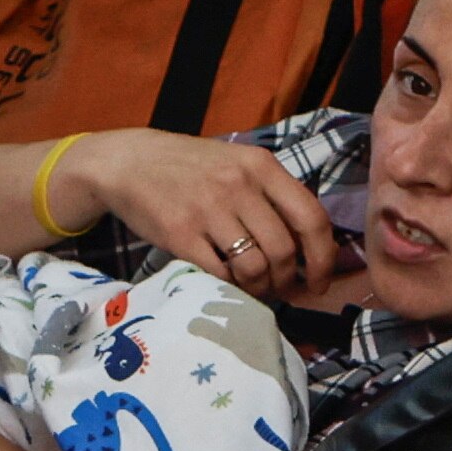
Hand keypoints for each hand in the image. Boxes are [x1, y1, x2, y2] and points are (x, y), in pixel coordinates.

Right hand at [63, 129, 337, 299]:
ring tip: (252, 287)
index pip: (311, 218)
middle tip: (280, 289)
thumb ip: (273, 196)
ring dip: (259, 288)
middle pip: (284, 251)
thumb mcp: (237, 164)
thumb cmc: (190, 167)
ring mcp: (207, 209)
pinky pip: (219, 274)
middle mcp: (238, 185)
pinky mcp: (179, 233)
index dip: (324, 258)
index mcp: (261, 166)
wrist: (127, 162)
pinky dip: (228, 287)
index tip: (320, 280)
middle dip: (287, 280)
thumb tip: (311, 249)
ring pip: (254, 267)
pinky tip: (226, 282)